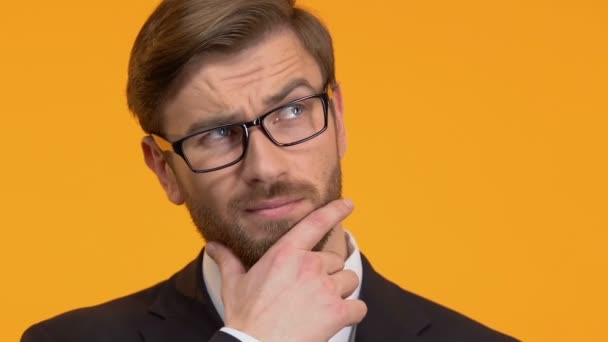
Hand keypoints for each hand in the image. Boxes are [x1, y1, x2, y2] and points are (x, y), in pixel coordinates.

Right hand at [206, 199, 366, 341]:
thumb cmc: (245, 317)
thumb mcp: (234, 284)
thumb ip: (228, 260)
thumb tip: (213, 246)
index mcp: (286, 253)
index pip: (315, 222)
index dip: (335, 210)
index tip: (349, 204)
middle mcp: (310, 265)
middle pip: (335, 259)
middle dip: (328, 272)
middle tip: (311, 289)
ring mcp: (326, 288)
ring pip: (349, 280)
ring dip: (341, 290)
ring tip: (321, 303)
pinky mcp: (337, 312)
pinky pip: (358, 306)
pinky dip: (352, 312)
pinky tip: (337, 317)